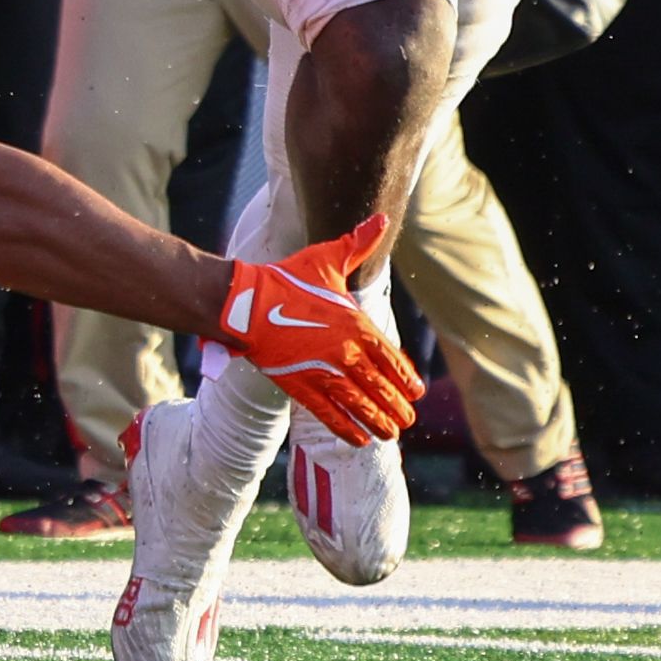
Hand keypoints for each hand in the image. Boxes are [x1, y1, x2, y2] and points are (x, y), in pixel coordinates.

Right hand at [216, 214, 426, 445]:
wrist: (245, 302)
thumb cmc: (287, 279)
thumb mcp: (327, 260)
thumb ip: (358, 244)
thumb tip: (381, 219)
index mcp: (358, 326)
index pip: (393, 361)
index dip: (406, 380)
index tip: (415, 393)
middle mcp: (347, 354)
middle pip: (382, 389)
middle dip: (397, 408)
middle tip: (405, 420)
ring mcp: (324, 372)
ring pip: (361, 406)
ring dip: (379, 423)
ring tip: (390, 434)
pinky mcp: (300, 386)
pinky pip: (330, 415)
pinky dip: (347, 430)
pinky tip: (360, 441)